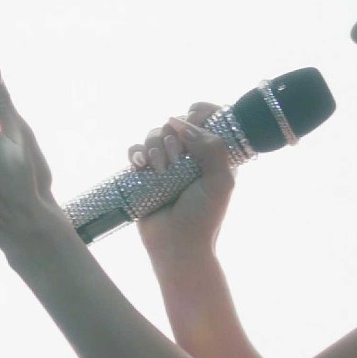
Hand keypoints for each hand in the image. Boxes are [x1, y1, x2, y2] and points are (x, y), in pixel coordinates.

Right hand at [131, 102, 235, 256]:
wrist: (177, 246)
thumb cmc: (203, 217)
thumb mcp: (221, 181)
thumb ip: (211, 146)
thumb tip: (180, 121)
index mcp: (212, 155)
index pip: (208, 118)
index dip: (200, 111)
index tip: (195, 114)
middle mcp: (188, 156)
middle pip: (176, 124)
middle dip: (173, 137)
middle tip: (176, 161)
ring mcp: (165, 164)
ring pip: (154, 134)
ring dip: (155, 147)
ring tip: (159, 171)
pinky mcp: (144, 175)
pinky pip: (135, 150)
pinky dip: (136, 153)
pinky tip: (141, 167)